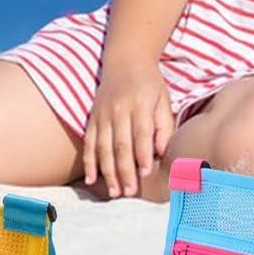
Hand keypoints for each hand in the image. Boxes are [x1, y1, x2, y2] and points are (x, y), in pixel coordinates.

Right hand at [85, 62, 174, 196]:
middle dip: (125, 170)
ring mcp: (103, 114)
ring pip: (103, 147)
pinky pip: (89, 143)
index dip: (142, 154)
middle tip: (130, 192)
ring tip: (115, 192)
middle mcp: (119, 109)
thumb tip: (161, 153)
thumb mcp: (163, 100)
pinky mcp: (92, 118)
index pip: (141, 133)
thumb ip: (164, 126)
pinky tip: (92, 180)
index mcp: (140, 104)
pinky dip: (89, 162)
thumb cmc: (150, 85)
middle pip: (120, 144)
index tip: (145, 173)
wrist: (125, 62)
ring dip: (108, 172)